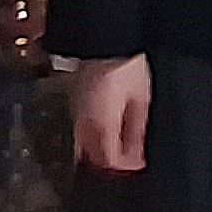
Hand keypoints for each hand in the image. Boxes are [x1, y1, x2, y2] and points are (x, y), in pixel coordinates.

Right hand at [70, 56, 149, 177]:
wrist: (103, 39)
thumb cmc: (126, 65)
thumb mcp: (140, 100)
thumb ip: (136, 133)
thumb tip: (136, 158)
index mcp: (102, 126)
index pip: (109, 162)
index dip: (123, 171)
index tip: (134, 172)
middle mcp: (83, 125)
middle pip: (93, 160)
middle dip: (109, 168)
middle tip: (125, 168)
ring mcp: (74, 116)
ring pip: (82, 149)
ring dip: (98, 156)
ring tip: (117, 155)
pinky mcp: (72, 107)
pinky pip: (79, 133)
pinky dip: (90, 141)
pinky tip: (103, 138)